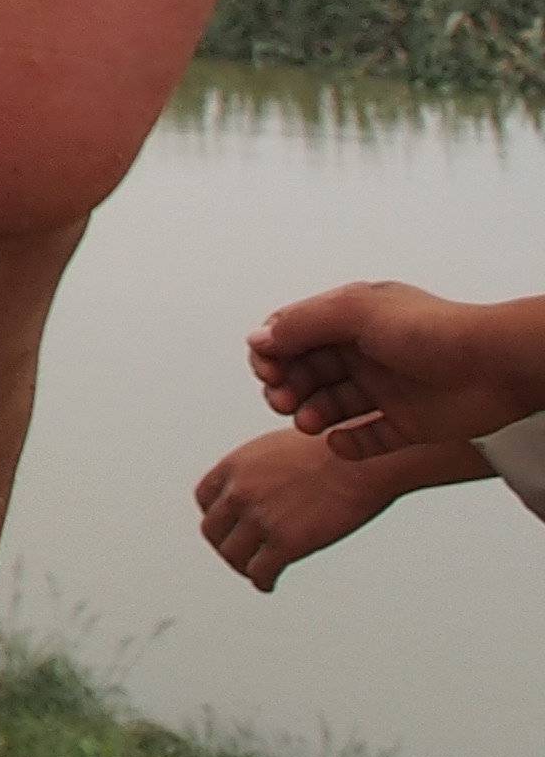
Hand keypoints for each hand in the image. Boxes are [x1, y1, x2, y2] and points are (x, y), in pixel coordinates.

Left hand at [194, 425, 427, 590]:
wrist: (362, 461)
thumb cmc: (332, 449)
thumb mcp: (277, 448)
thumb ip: (258, 470)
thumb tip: (260, 486)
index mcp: (235, 465)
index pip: (205, 499)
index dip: (217, 516)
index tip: (229, 526)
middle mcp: (240, 491)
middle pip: (213, 530)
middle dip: (226, 544)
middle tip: (240, 554)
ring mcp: (260, 519)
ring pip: (233, 555)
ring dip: (242, 566)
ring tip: (255, 571)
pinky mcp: (286, 543)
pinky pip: (261, 572)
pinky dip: (262, 581)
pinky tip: (269, 583)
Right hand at [249, 278, 544, 453]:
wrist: (496, 367)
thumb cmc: (434, 330)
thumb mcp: (357, 311)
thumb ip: (303, 323)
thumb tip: (260, 339)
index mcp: (351, 320)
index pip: (295, 335)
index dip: (273, 353)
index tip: (268, 371)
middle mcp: (365, 354)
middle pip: (307, 372)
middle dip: (287, 387)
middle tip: (281, 400)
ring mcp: (386, 390)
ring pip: (332, 406)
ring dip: (310, 415)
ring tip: (308, 424)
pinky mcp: (407, 424)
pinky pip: (367, 440)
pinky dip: (348, 446)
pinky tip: (339, 444)